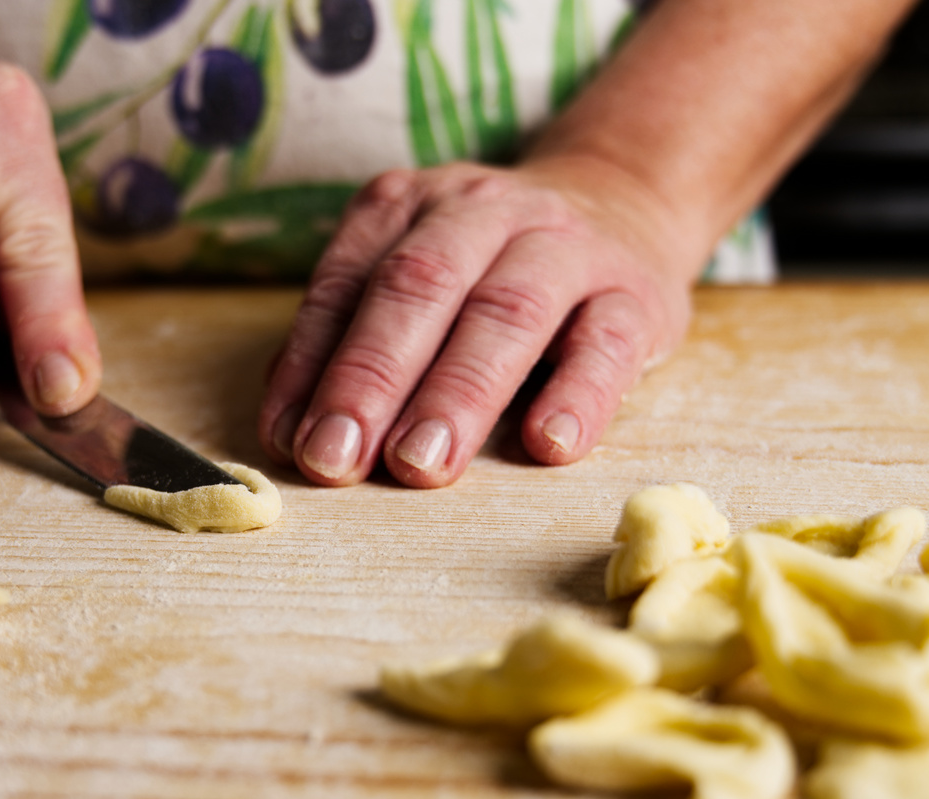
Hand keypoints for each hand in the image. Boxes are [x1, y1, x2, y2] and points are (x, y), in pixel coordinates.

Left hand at [258, 157, 699, 486]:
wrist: (621, 203)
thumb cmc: (488, 272)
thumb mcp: (413, 282)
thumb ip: (351, 344)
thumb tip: (292, 434)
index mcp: (410, 206)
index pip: (350, 283)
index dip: (315, 364)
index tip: (293, 442)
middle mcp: (484, 212)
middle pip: (422, 286)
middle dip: (372, 378)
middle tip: (339, 459)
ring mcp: (567, 247)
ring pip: (509, 312)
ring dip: (458, 393)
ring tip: (420, 465)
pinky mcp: (636, 296)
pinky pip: (607, 343)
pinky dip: (577, 396)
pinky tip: (546, 445)